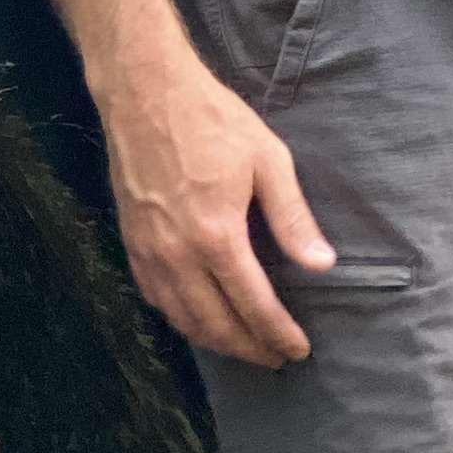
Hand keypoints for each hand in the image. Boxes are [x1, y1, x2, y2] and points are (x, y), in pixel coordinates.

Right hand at [97, 41, 336, 368]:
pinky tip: (197, 321)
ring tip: (244, 348)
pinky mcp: (130, 243)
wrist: (144, 93)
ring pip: (182, 319)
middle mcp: (178, 255)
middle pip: (215, 324)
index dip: (278, 334)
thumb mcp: (267, 160)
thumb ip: (292, 217)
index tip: (298, 350)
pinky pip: (155, 299)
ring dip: (215, 342)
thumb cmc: (212, 120)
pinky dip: (180, 321)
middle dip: (249, 348)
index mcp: (217, 236)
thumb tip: (322, 264)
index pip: (253, 305)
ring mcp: (148, 252)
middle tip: (276, 359)